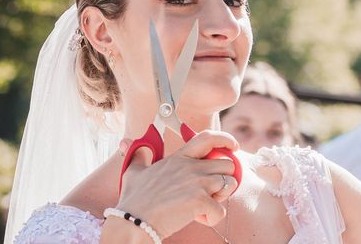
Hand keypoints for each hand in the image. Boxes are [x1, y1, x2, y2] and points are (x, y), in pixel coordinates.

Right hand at [117, 130, 239, 238]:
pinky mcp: (200, 201)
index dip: (225, 139)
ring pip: (229, 184)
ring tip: (204, 204)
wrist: (132, 222)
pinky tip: (198, 218)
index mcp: (179, 157)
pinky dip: (213, 218)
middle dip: (224, 177)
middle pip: (227, 164)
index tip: (233, 146)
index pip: (208, 138)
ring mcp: (197, 183)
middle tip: (210, 191)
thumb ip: (138, 156)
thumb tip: (127, 143)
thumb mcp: (133, 171)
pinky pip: (221, 210)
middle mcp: (191, 167)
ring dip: (221, 196)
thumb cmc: (133, 199)